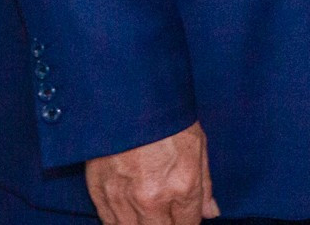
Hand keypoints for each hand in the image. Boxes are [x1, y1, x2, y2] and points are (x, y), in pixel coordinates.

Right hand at [85, 122, 217, 224]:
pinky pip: (110, 224)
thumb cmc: (167, 116)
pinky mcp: (99, 195)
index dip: (189, 223)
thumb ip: (205, 185)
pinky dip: (121, 223)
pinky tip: (129, 215)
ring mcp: (123, 200)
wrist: (128, 98)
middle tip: (168, 214)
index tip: (187, 218)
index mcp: (182, 186)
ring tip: (150, 214)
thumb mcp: (198, 145)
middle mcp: (153, 199)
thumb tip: (211, 211)